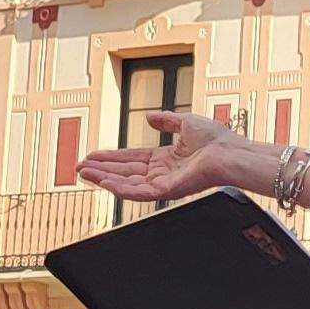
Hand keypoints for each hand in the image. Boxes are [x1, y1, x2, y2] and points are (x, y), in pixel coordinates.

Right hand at [76, 112, 243, 203]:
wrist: (231, 151)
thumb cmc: (218, 139)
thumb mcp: (186, 123)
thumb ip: (167, 120)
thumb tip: (148, 116)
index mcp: (166, 159)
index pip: (132, 159)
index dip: (111, 157)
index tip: (92, 155)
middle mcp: (162, 173)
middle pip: (124, 171)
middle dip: (101, 168)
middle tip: (78, 166)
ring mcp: (163, 183)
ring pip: (127, 183)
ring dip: (103, 178)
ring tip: (83, 173)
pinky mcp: (166, 191)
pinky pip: (137, 192)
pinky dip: (119, 187)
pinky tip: (102, 181)